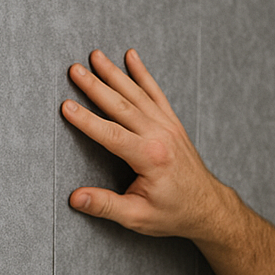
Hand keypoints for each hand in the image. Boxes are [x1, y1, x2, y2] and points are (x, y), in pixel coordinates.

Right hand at [61, 49, 231, 241]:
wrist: (207, 208)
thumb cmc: (174, 214)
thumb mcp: (138, 217)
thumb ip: (106, 206)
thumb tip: (76, 199)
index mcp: (150, 158)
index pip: (111, 134)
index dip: (87, 120)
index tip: (66, 106)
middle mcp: (160, 136)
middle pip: (121, 106)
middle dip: (96, 86)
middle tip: (74, 70)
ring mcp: (168, 127)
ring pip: (137, 94)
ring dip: (114, 73)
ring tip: (95, 56)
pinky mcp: (173, 124)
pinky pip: (156, 93)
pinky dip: (143, 74)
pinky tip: (131, 56)